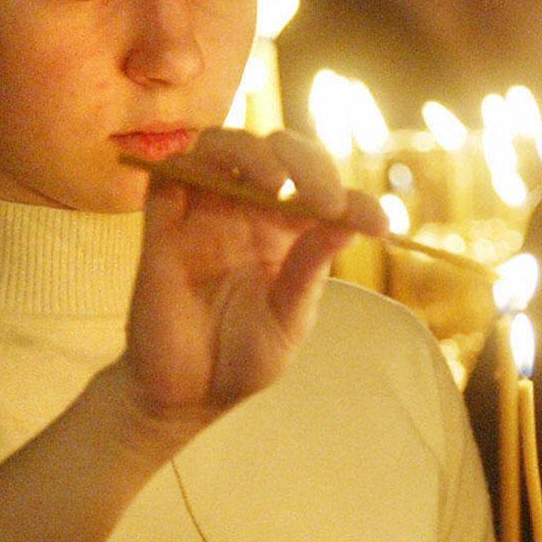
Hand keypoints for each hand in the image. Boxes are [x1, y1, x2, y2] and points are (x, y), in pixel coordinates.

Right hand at [118, 128, 384, 425]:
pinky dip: (191, 164)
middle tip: (326, 201)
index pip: (320, 189)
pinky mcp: (161, 223)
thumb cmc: (243, 358)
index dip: (354, 199)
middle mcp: (244, 210)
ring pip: (220, 145)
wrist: (187, 396)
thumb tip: (349, 223)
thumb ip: (309, 268)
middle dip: (306, 163)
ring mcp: (202, 212)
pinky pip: (169, 172)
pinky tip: (218, 186)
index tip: (380, 225)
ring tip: (276, 184)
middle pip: (274, 151)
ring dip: (252, 153)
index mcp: (285, 230)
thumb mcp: (290, 318)